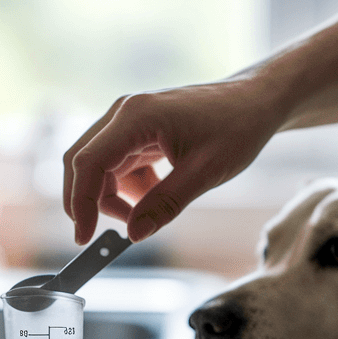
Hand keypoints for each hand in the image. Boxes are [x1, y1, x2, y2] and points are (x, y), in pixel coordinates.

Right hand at [60, 0, 337, 244]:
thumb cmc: (237, 127)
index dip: (80, 203)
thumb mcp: (205, 173)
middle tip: (106, 235)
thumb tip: (133, 235)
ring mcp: (129, 120)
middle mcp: (124, 113)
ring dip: (114, 196)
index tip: (83, 237)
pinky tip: (156, 193)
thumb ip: (165, 205)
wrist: (257, 101)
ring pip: (99, 166)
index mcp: (136, 117)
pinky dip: (129, 187)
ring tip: (149, 211)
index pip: (89, 163)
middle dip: (91, 201)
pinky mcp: (138, 129)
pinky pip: (118, 163)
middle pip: (84, 163)